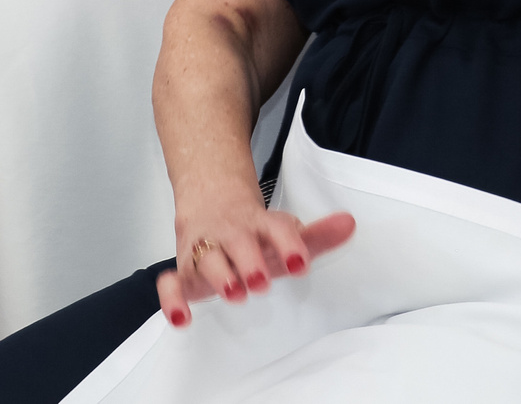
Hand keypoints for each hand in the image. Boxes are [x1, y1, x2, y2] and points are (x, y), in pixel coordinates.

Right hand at [154, 187, 355, 328]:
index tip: (300, 262)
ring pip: (206, 259)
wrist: (211, 203)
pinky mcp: (183, 271)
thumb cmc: (253, 229)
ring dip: (218, 275)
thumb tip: (350, 224)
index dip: (288, 243)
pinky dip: (172, 299)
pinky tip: (182, 318)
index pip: (276, 228)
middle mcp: (231, 235)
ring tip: (234, 292)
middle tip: (261, 280)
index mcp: (259, 223)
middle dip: (249, 262)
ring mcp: (205, 251)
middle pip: (238, 243)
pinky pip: (171, 283)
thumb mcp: (283, 230)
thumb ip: (317, 235)